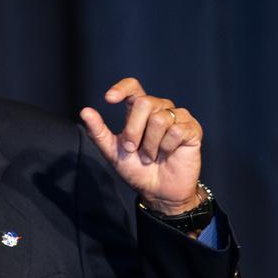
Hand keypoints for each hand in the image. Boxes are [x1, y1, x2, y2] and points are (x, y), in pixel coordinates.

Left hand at [79, 77, 203, 213]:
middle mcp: (160, 109)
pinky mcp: (192, 129)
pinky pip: (176, 130)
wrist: (157, 190)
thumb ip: (99, 131)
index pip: (133, 87)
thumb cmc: (136, 169)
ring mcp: (178, 117)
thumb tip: (85, 111)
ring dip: (150, 144)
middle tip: (133, 149)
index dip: (122, 88)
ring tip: (150, 156)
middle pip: (145, 103)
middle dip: (133, 130)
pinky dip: (166, 147)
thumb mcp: (112, 151)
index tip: (108, 99)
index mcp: (139, 110)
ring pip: (160, 119)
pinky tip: (167, 154)